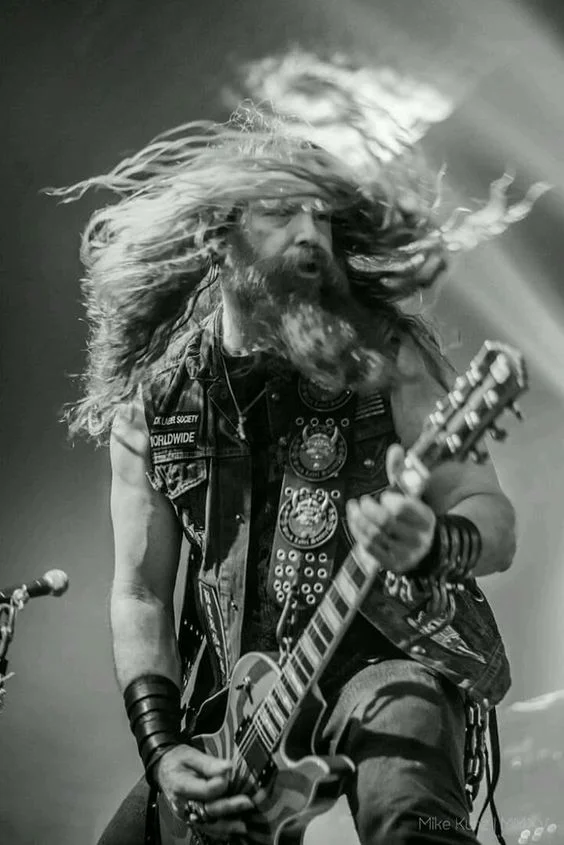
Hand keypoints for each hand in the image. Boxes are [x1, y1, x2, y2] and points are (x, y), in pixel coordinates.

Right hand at [155, 744, 253, 839]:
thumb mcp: (190, 755)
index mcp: (181, 785)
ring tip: (242, 826)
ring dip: (226, 826)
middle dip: (228, 807)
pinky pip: (205, 827)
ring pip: (207, 824)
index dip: (219, 784)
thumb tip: (227, 768)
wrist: (163, 769)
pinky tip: (231, 831)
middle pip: (207, 809)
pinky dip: (218, 831)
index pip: (204, 790)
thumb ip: (208, 763)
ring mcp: (186, 813)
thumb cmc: (177, 760)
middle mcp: (182, 804)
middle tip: (247, 803)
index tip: (230, 773)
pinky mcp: (190, 817)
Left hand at [346, 444, 435, 574]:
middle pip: (385, 521)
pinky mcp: (392, 564)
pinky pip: (369, 547)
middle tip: (361, 501)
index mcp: (425, 518)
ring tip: (354, 509)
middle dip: (367, 509)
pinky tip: (355, 522)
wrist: (423, 549)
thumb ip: (401, 472)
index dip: (387, 499)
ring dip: (358, 520)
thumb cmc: (412, 517)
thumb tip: (395, 448)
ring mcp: (405, 553)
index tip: (382, 496)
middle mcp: (418, 538)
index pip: (403, 508)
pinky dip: (357, 532)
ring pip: (374, 535)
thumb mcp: (410, 495)